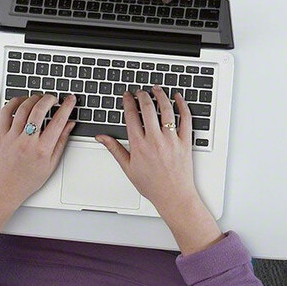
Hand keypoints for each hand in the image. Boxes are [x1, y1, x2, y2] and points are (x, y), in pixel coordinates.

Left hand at [0, 93, 76, 209]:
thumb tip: (70, 125)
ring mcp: (12, 137)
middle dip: (50, 98)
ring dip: (34, 98)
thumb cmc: (27, 180)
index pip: (58, 121)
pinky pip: (6, 113)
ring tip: (40, 98)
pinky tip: (21, 101)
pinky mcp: (1, 135)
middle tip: (55, 97)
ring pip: (23, 108)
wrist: (4, 188)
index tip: (70, 99)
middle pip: (39, 110)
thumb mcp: (51, 164)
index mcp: (42, 149)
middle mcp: (27, 141)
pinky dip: (14, 103)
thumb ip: (61, 142)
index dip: (67, 107)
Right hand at [98, 86, 201, 216]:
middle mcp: (154, 140)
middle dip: (142, 95)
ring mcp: (171, 139)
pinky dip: (182, 105)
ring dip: (161, 96)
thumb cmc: (152, 185)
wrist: (173, 196)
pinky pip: (185, 118)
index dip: (128, 102)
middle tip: (141, 91)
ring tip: (157, 89)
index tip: (127, 95)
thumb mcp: (128, 168)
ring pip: (166, 110)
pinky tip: (178, 98)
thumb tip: (101, 137)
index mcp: (139, 145)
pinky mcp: (185, 141)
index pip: (131, 116)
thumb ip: (114, 149)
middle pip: (147, 108)